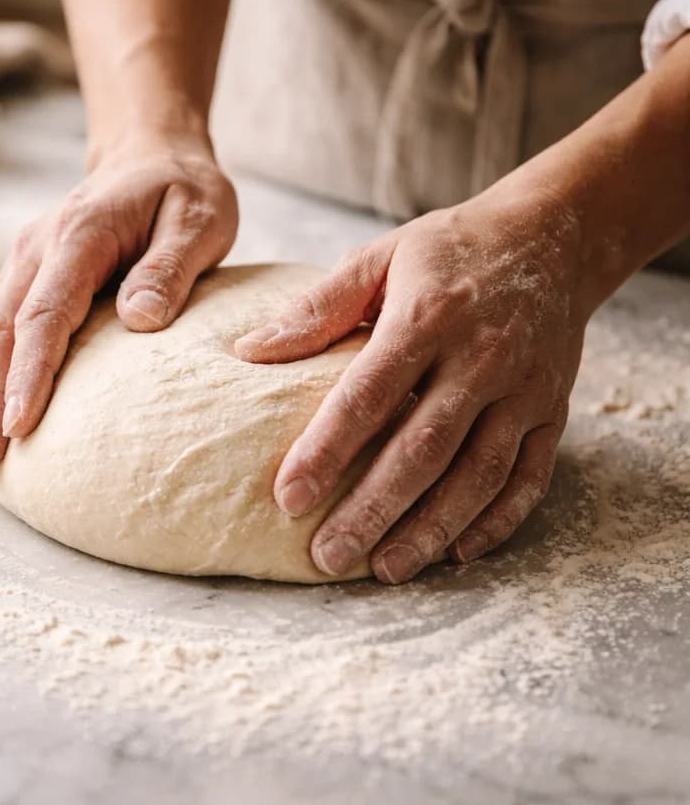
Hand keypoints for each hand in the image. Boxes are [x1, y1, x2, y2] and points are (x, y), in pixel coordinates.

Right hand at [0, 135, 236, 469]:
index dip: (28, 372)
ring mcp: (22, 264)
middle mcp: (36, 248)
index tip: (18, 424)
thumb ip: (170, 268)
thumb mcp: (200, 220)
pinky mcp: (21, 280)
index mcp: (79, 234)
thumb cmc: (183, 192)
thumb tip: (140, 319)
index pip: (44, 313)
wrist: (152, 156)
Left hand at [234, 187, 587, 582]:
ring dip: (433, 527)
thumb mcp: (380, 257)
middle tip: (328, 556)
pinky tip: (457, 554)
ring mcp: (524, 389)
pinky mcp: (553, 411)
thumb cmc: (450, 250)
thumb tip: (249, 350)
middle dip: (374, 509)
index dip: (328, 450)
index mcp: (428, 315)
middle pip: (424, 447)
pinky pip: (529, 477)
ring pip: (479, 474)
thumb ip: (319, 307)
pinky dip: (497, 521)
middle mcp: (482, 357)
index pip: (369, 394)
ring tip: (386, 569)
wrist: (554, 236)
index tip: (288, 497)